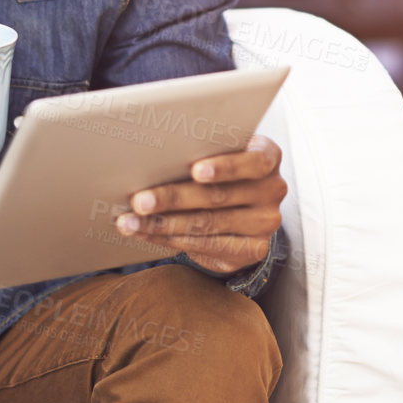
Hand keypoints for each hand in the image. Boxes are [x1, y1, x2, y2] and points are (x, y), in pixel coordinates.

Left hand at [115, 134, 284, 274]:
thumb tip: (150, 160)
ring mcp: (265, 223)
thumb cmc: (224, 170)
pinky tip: (145, 233)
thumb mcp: (224, 153)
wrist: (247, 208)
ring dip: (162, 224)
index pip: (252, 161)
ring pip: (207, 224)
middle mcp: (272, 190)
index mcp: (268, 157)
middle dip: (173, 198)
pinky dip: (169, 239)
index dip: (225, 167)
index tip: (195, 170)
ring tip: (130, 222)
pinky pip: (205, 245)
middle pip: (218, 196)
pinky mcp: (252, 250)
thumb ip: (203, 151)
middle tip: (139, 201)